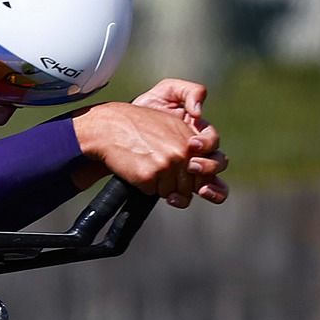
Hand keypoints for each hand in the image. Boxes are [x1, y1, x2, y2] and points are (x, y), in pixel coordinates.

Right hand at [71, 102, 227, 204]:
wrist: (110, 126)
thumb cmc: (140, 128)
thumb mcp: (172, 129)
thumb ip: (190, 150)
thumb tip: (201, 180)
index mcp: (191, 141)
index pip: (209, 173)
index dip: (202, 184)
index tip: (196, 187)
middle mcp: (182, 153)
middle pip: (190, 187)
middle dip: (178, 187)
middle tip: (162, 174)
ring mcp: (166, 165)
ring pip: (172, 193)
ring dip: (159, 187)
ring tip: (146, 166)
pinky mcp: (149, 175)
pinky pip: (152, 193)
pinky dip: (143, 186)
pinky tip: (136, 169)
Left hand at [131, 79, 229, 204]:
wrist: (116, 130)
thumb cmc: (145, 109)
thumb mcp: (167, 91)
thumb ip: (190, 91)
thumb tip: (200, 112)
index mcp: (199, 134)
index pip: (213, 142)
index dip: (207, 144)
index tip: (191, 144)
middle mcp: (196, 154)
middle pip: (217, 165)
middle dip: (208, 167)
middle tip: (190, 166)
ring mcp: (185, 172)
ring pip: (211, 186)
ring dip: (210, 190)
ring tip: (200, 190)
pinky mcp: (169, 185)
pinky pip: (186, 197)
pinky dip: (183, 200)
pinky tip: (172, 198)